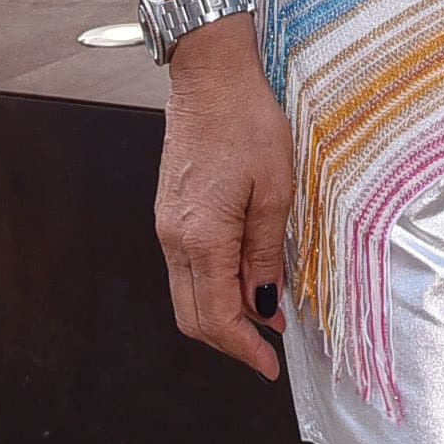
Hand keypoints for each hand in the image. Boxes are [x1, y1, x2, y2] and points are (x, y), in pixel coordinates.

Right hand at [154, 21, 293, 377]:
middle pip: (192, 317)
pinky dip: (212, 287)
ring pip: (186, 295)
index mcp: (202, 238)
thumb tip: (265, 303)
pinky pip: (186, 269)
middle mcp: (174, 239)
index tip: (270, 367)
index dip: (244, 349)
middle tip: (268, 350)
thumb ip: (266, 253)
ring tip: (264, 315)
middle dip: (230, 341)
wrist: (210, 76)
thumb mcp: (275, 190)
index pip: (216, 317)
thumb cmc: (247, 123)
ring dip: (221, 315)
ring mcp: (167, 226)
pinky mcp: (170, 212)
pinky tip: (244, 280)